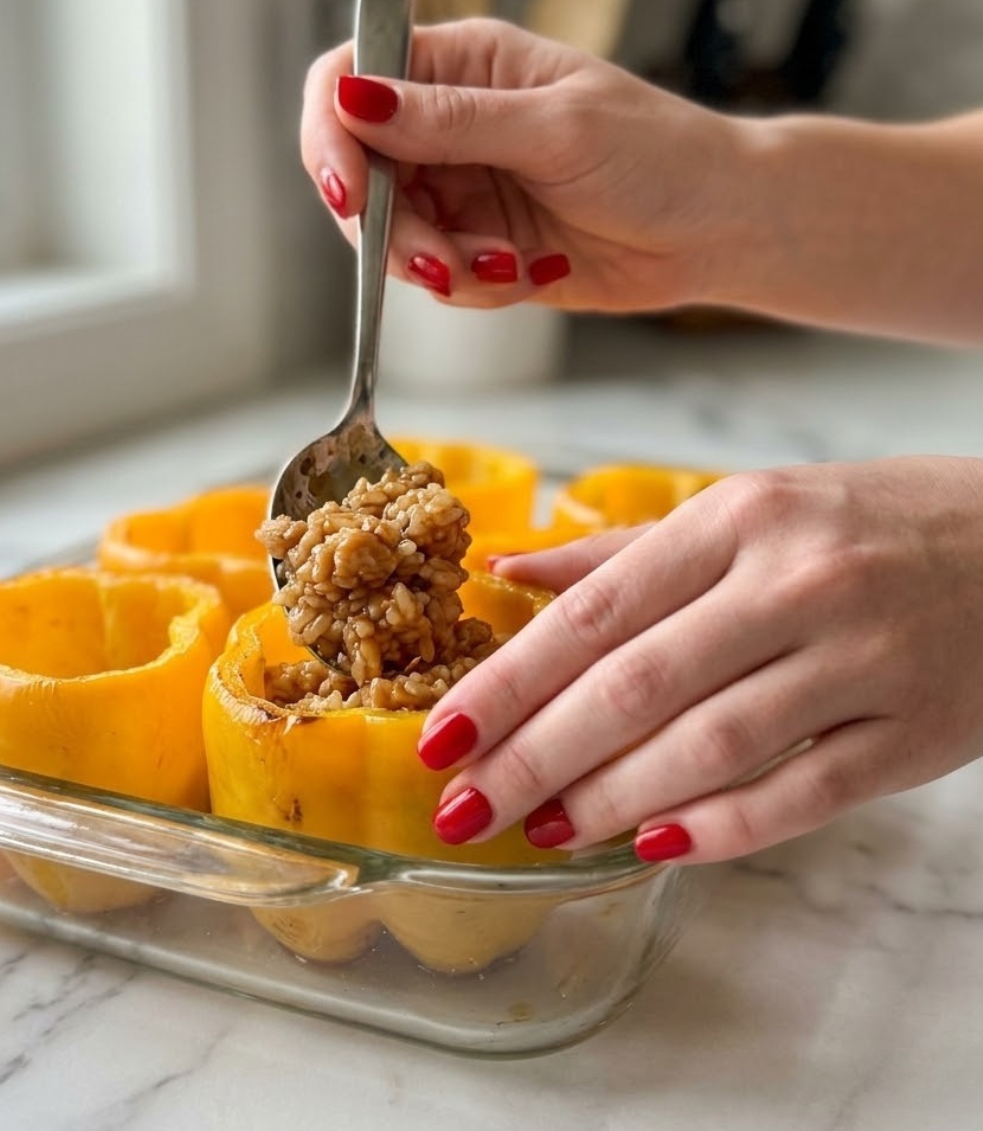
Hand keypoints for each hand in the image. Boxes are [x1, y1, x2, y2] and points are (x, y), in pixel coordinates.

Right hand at [301, 17, 748, 312]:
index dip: (331, 134)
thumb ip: (452, 121)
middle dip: (391, 230)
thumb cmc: (660, 155)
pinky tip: (528, 271)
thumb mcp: (556, 128)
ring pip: (392, 239)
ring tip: (507, 265)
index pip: (350, 80)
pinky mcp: (477, 245)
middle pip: (359, 174)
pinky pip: (438, 278)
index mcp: (462, 66)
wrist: (714, 230)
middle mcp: (449, 126)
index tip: (348, 190)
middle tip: (442, 261)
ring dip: (439, 266)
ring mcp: (461, 189)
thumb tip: (354, 99)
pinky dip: (473, 286)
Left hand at [417, 456, 982, 862]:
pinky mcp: (916, 732)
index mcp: (738, 519)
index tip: (442, 736)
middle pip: (636, 688)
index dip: (508, 683)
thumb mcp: (744, 510)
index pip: (594, 613)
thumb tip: (508, 572)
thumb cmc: (863, 523)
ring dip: (612, 800)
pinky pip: (803, 794)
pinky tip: (655, 848)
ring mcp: (862, 660)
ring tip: (541, 830)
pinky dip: (722, 828)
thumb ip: (623, 553)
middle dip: (535, 758)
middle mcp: (795, 584)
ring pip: (711, 747)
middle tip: (466, 807)